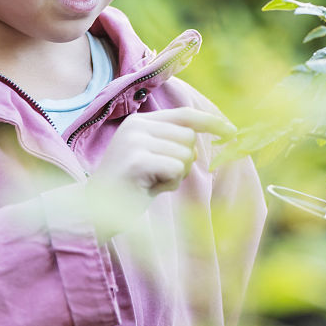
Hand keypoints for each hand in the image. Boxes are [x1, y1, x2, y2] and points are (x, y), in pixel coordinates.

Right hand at [86, 107, 235, 235]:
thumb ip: (172, 147)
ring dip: (175, 176)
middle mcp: (136, 126)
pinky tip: (149, 189)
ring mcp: (135, 141)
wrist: (94, 211)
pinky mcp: (137, 160)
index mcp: (140, 122)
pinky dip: (169, 183)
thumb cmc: (129, 188)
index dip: (211, 122)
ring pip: (185, 155)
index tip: (232, 132)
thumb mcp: (152, 160)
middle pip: (189, 138)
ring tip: (151, 183)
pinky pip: (176, 169)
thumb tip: (199, 148)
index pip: (185, 115)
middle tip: (158, 176)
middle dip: (183, 162)